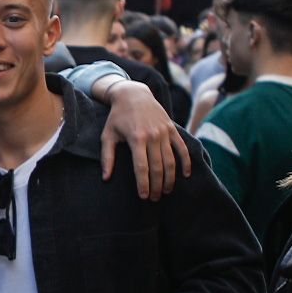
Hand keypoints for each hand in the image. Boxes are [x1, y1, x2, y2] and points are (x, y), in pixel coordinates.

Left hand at [99, 80, 190, 199]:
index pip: (141, 167)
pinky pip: (181, 148)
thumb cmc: (117, 117)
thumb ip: (107, 157)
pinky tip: (185, 175)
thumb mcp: (107, 135)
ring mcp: (164, 132)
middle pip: (158, 167)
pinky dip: (185, 162)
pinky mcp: (171, 129)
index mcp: (136, 138)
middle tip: (155, 198)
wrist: (133, 94)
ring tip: (166, 191)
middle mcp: (152, 136)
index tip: (144, 196)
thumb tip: (105, 178)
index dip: (143, 184)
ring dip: (170, 178)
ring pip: (170, 161)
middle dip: (157, 185)